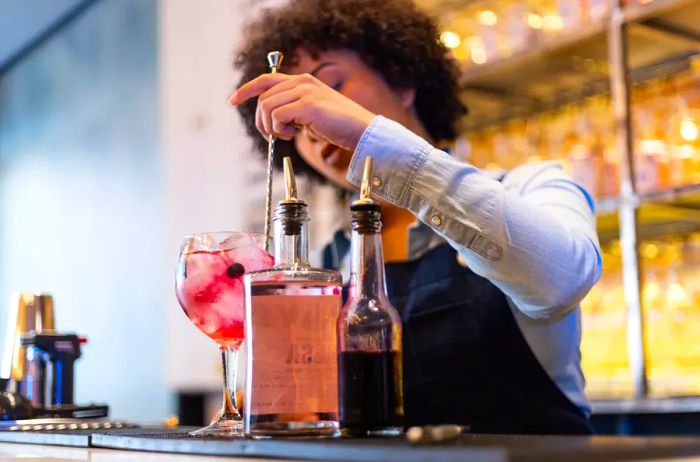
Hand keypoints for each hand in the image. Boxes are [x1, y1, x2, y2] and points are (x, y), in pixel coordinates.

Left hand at [229, 73, 375, 151]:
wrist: (361, 131)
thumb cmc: (339, 126)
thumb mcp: (311, 114)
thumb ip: (293, 110)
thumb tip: (271, 119)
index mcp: (303, 81)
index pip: (266, 79)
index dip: (246, 89)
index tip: (233, 100)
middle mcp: (302, 82)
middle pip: (263, 96)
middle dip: (260, 119)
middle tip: (273, 135)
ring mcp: (305, 92)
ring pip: (267, 106)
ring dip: (270, 126)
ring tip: (286, 135)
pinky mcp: (308, 105)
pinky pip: (277, 116)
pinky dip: (279, 129)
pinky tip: (293, 135)